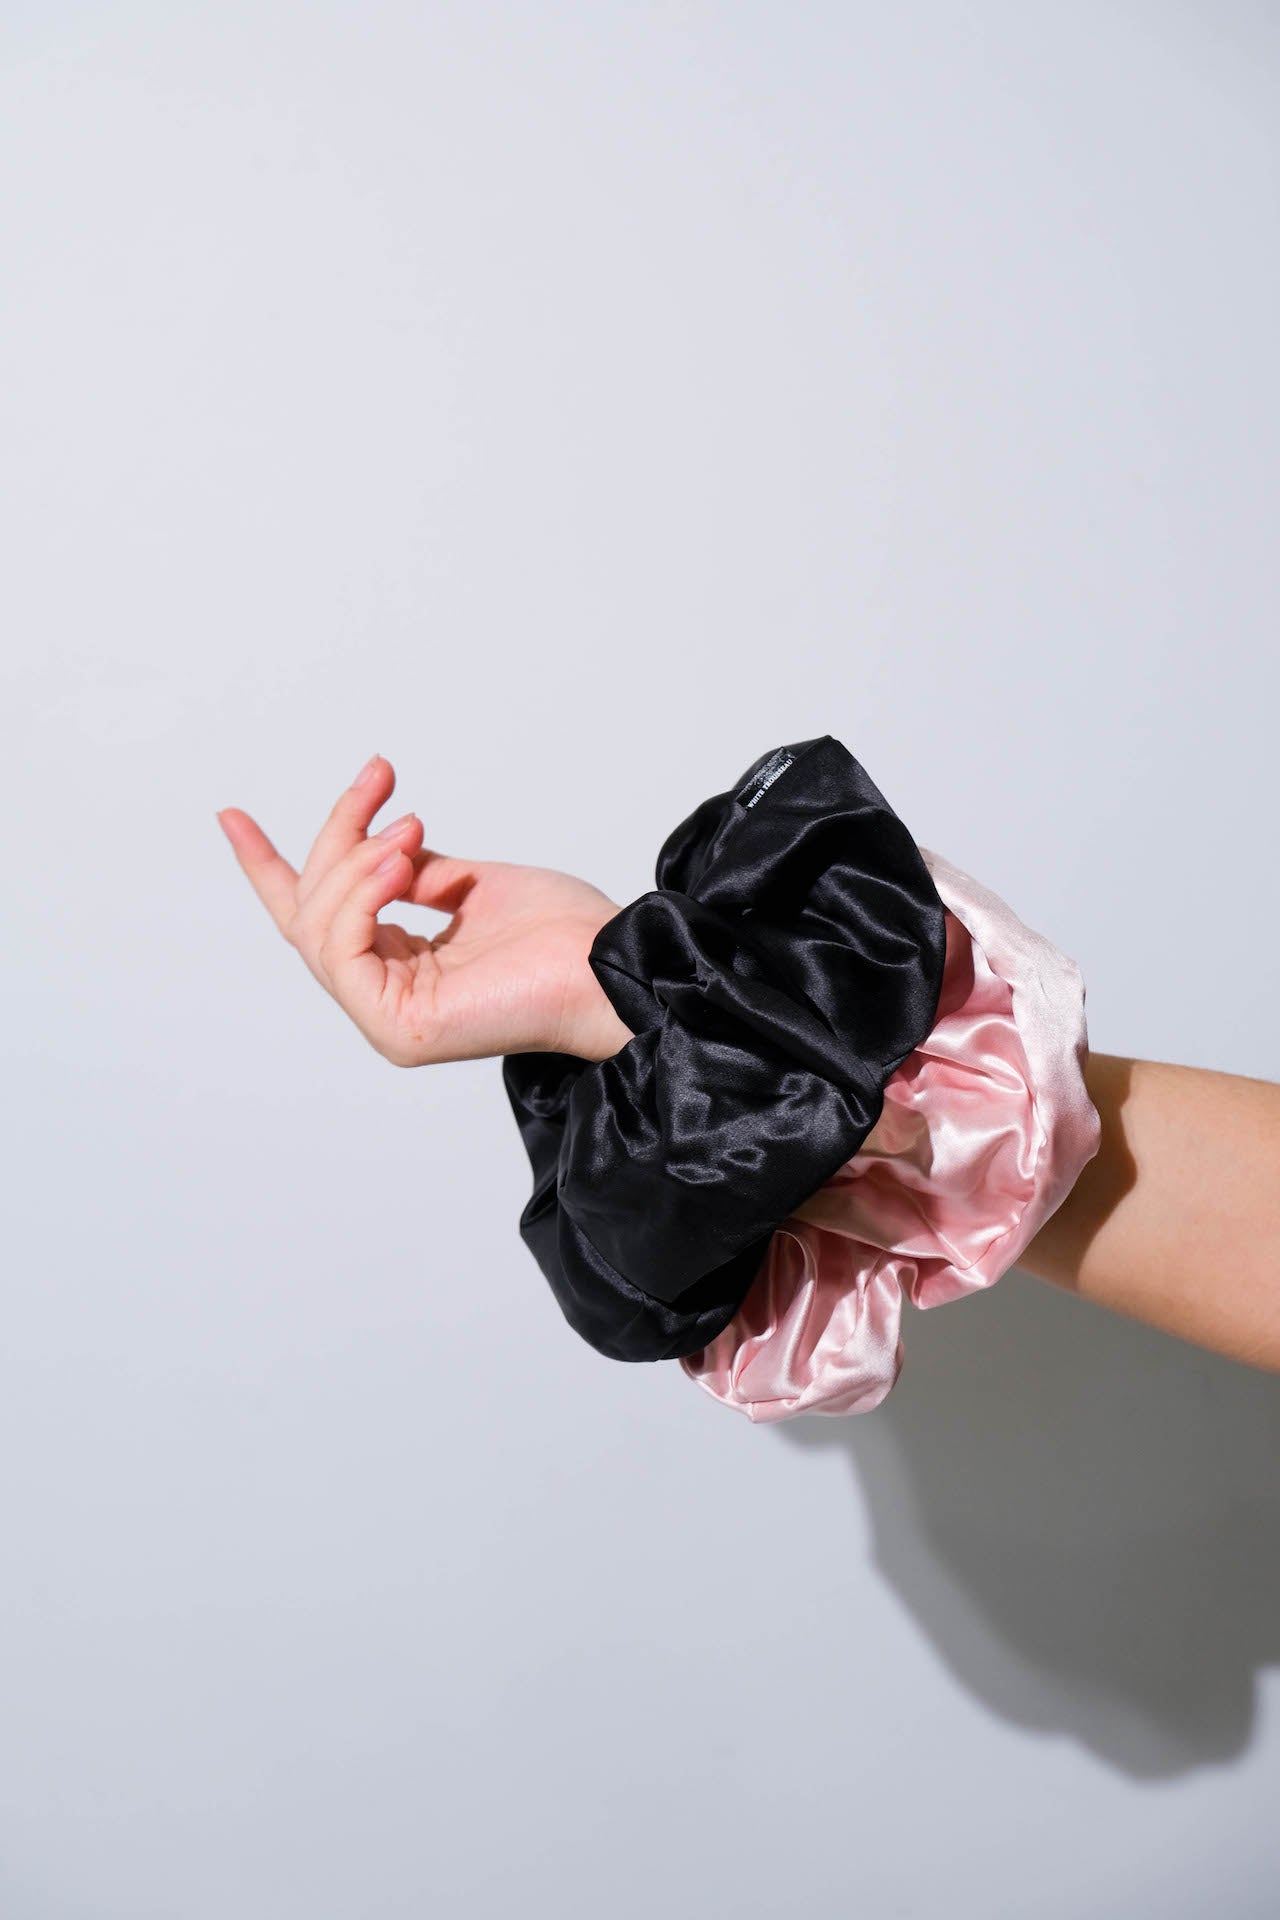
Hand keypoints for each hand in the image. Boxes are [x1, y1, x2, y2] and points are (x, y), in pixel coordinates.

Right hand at [216, 753, 632, 1064]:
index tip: (230, 815)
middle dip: (336, 835)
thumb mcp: (473, 884)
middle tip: (381, 780)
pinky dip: (361, 896)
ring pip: (320, 928)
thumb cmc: (566, 934)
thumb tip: (379, 844)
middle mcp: (388, 1001)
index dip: (270, 868)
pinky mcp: (398, 1030)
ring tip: (406, 826)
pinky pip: (342, 952)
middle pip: (314, 912)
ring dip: (355, 862)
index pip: (320, 919)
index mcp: (404, 972)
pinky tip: (399, 861)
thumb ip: (416, 872)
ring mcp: (388, 1022)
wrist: (614, 963)